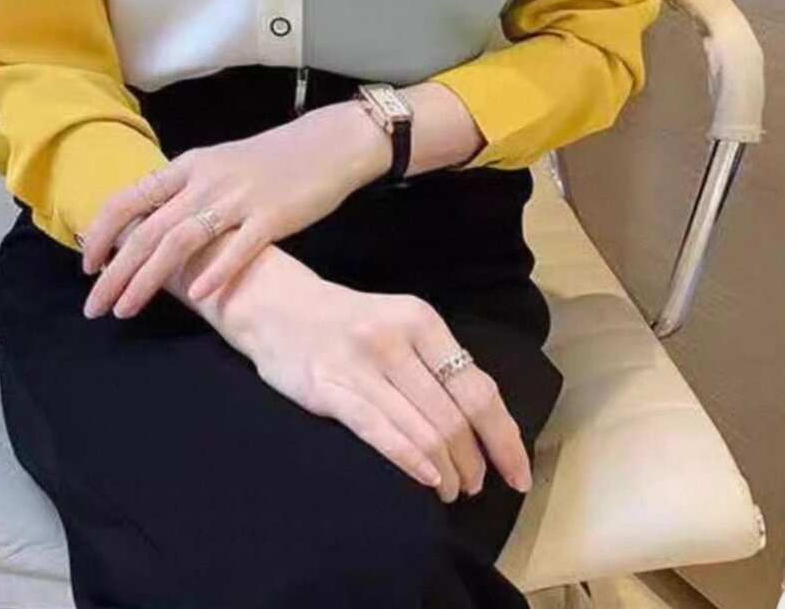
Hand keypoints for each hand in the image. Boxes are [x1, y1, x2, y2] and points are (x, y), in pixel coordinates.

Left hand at [79, 99, 390, 319]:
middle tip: (95, 307)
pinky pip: (238, 248)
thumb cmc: (271, 159)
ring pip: (181, 241)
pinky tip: (197, 295)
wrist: (327, 143)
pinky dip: (214, 270)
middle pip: (149, 229)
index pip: (130, 198)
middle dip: (115, 272)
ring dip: (148, 279)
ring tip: (125, 309)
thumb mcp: (218, 164)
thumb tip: (145, 221)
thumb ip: (184, 190)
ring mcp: (238, 199)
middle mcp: (206, 181)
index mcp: (189, 166)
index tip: (87, 266)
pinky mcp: (272, 217)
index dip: (103, 233)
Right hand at [232, 261, 532, 500]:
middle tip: (474, 487)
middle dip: (474, 463)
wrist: (276, 304)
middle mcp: (396, 339)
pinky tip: (427, 481)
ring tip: (451, 490)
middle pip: (454, 418)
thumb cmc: (347, 323)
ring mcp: (362, 364)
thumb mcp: (399, 324)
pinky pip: (380, 433)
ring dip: (447, 472)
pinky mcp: (330, 388)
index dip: (505, 440)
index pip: (478, 390)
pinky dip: (412, 463)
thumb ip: (435, 363)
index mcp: (421, 321)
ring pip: (423, 432)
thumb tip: (484, 424)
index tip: (519, 474)